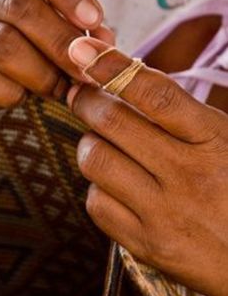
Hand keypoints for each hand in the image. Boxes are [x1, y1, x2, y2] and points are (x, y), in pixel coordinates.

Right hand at [0, 0, 113, 106]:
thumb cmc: (18, 40)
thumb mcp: (46, 19)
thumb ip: (75, 24)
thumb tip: (104, 42)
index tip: (95, 20)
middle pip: (18, 5)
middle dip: (61, 41)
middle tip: (88, 70)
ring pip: (1, 43)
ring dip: (42, 72)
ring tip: (63, 88)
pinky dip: (11, 91)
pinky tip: (24, 98)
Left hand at [67, 37, 227, 295]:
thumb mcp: (226, 140)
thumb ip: (184, 114)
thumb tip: (125, 78)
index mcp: (215, 140)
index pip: (156, 94)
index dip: (113, 67)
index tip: (84, 50)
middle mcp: (188, 174)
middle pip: (113, 122)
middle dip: (86, 100)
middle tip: (81, 94)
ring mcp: (165, 213)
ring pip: (95, 160)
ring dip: (89, 144)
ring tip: (102, 143)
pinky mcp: (147, 245)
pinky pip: (96, 204)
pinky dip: (97, 188)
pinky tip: (113, 185)